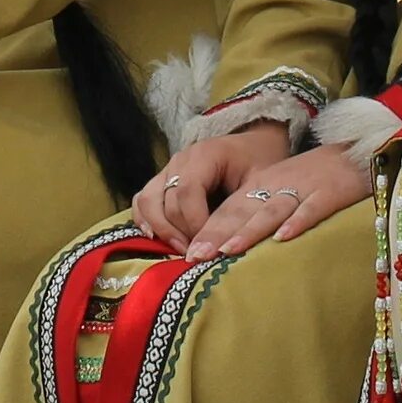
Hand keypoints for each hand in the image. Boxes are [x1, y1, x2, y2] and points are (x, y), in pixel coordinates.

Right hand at [130, 124, 290, 250]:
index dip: (195, 223)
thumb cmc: (259, 163)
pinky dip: (145, 222)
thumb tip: (226, 245)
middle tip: (198, 256)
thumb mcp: (259, 182)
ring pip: (146, 201)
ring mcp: (167, 170)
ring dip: (160, 230)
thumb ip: (240, 209)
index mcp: (204, 154)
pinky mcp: (161, 183)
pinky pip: (142, 202)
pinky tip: (157, 240)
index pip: (188, 191)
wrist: (252, 146)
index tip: (210, 246)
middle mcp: (179, 160)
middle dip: (180, 233)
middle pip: (165, 201)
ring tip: (181, 251)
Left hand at [183, 145, 370, 258]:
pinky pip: (312, 209)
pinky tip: (284, 238)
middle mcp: (276, 186)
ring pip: (271, 211)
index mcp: (262, 186)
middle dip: (217, 234)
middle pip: (242, 211)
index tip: (185, 255)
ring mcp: (303, 189)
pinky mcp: (331, 192)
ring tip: (227, 251)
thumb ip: (256, 214)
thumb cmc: (315, 178)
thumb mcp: (281, 190)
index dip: (207, 231)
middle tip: (194, 258)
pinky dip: (298, 222)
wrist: (358, 149)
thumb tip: (225, 248)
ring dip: (248, 231)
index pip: (228, 209)